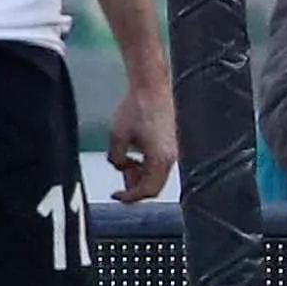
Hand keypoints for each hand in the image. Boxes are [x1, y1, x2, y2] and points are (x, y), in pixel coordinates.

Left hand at [109, 75, 177, 201]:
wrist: (151, 88)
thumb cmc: (135, 108)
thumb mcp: (116, 135)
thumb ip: (115, 157)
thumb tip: (118, 166)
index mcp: (160, 158)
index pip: (147, 190)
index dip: (130, 197)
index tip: (116, 196)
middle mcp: (170, 157)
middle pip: (154, 186)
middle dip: (134, 187)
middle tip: (118, 183)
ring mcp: (171, 151)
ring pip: (156, 176)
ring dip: (138, 175)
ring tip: (123, 163)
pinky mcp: (169, 144)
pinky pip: (157, 164)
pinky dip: (144, 165)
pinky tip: (131, 155)